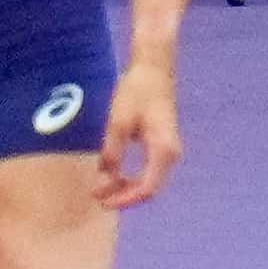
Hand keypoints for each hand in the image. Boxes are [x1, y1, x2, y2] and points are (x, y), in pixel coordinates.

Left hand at [93, 59, 181, 208]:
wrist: (154, 68)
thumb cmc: (137, 91)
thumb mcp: (119, 122)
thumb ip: (112, 152)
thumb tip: (104, 178)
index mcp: (163, 149)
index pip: (147, 188)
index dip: (124, 200)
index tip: (101, 201)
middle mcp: (170, 153)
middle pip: (150, 188)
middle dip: (123, 196)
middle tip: (97, 196)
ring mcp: (168, 149)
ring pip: (150, 180)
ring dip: (127, 188)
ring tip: (102, 188)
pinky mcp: (162, 144)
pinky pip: (149, 170)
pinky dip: (132, 177)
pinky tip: (114, 175)